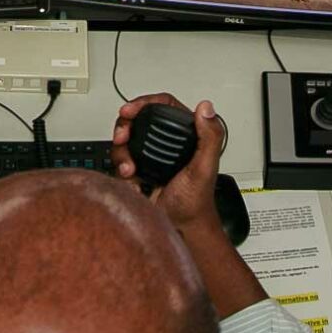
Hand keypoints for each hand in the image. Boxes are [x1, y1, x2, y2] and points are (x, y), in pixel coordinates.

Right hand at [111, 93, 226, 233]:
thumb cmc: (195, 204)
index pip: (163, 106)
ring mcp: (150, 158)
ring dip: (122, 154)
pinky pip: (121, 162)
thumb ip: (210, 137)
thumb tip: (206, 108)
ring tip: (130, 169)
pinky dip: (122, 170)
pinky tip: (133, 182)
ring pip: (126, 142)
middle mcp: (167, 145)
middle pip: (138, 121)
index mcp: (186, 137)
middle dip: (125, 128)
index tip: (131, 110)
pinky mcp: (138, 171)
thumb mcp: (205, 167)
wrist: (180, 229)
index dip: (145, 103)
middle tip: (122, 137)